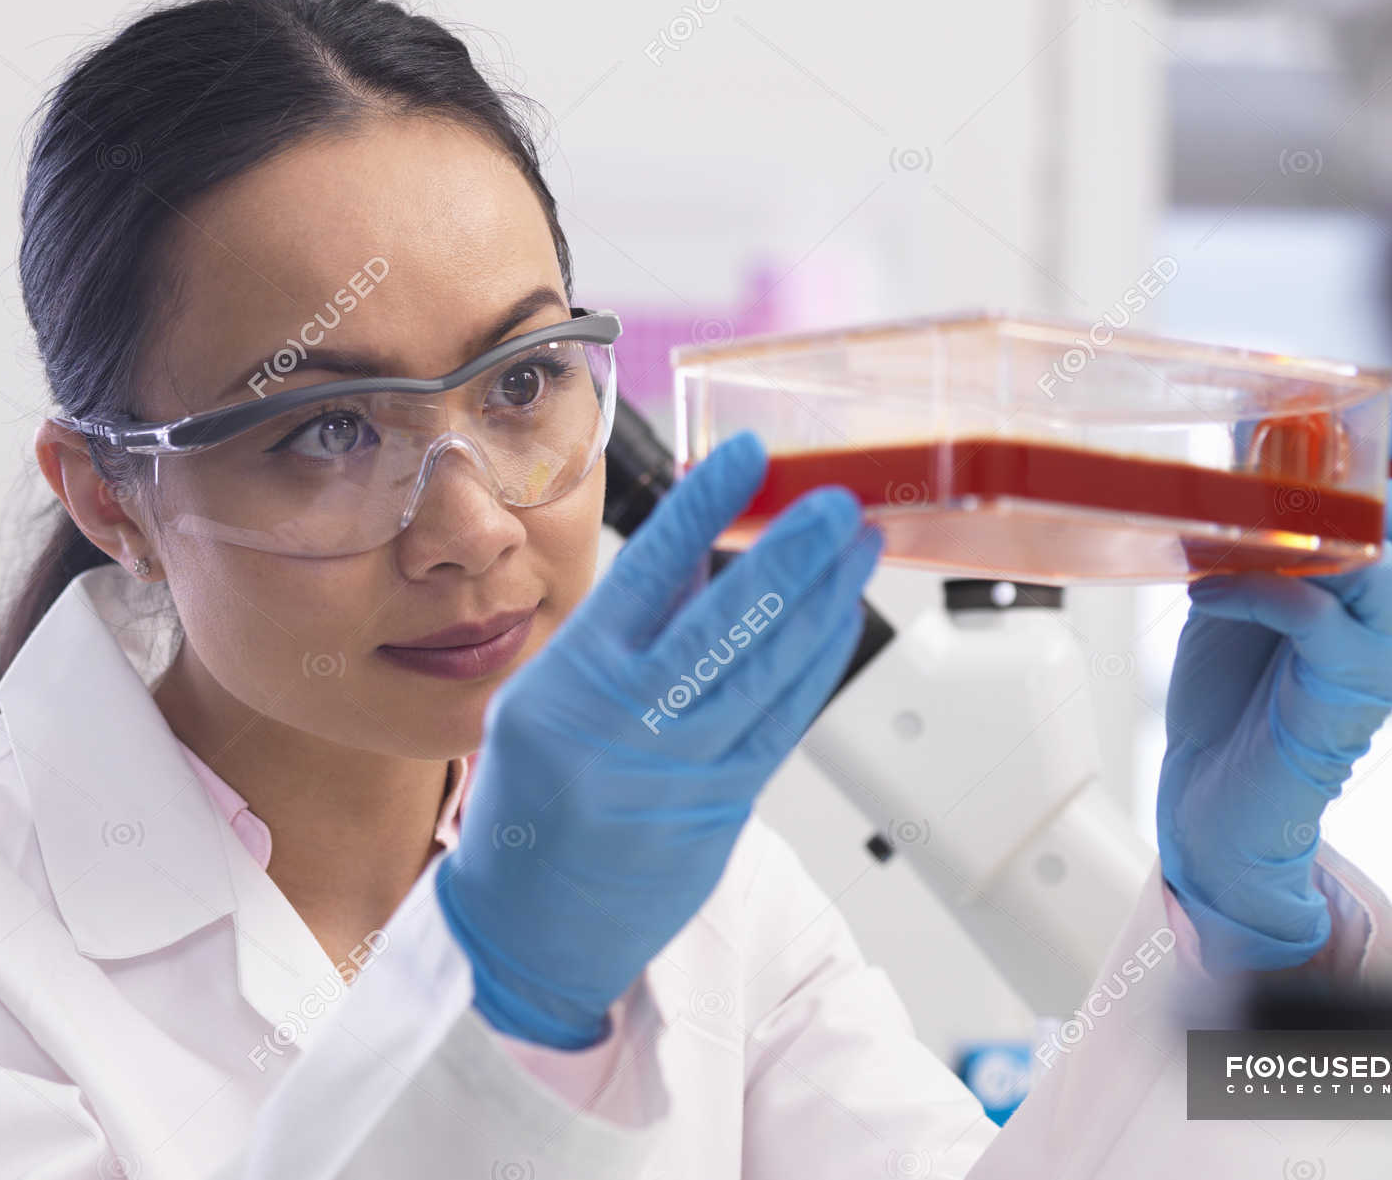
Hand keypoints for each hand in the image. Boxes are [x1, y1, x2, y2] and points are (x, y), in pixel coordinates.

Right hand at [435, 431, 882, 1046]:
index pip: (647, 575)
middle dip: (792, 556)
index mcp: (572, 684)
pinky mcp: (724, 808)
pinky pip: (784, 724)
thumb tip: (693, 544)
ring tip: (860, 547)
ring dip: (825, 602)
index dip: (703, 509)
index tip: (746, 457)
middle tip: (836, 505)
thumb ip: (624, 626)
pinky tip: (841, 618)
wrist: (531, 934)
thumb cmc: (532, 807)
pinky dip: (818, 666)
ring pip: (769, 673)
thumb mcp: (545, 699)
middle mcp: (627, 725)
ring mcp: (680, 771)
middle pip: (726, 624)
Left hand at [1156, 399, 1391, 974]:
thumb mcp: (1245, 576)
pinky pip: (1314, 616)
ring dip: (1308, 524)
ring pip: (1390, 564)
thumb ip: (1256, 514)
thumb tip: (1240, 426)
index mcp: (1389, 571)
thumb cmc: (1233, 691)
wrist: (1215, 803)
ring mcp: (1378, 655)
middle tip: (1305, 461)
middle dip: (1382, 466)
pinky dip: (1253, 583)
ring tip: (1237, 522)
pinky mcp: (1340, 700)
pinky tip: (1205, 585)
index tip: (1344, 402)